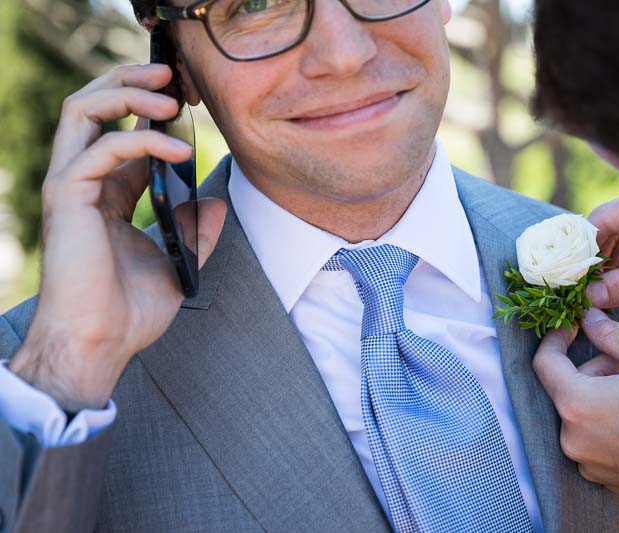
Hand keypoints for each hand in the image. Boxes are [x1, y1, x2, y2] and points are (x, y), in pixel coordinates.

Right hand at [9, 64, 226, 411]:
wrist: (100, 344)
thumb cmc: (130, 312)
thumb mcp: (175, 263)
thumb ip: (192, 230)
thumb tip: (214, 202)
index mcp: (107, 195)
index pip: (122, 133)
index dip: (153, 110)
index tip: (191, 100)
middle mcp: (84, 182)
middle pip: (93, 107)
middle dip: (131, 80)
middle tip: (173, 73)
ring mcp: (71, 185)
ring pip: (83, 110)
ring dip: (128, 92)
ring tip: (171, 96)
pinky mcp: (67, 196)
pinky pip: (102, 148)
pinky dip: (141, 139)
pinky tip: (178, 148)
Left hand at [532, 308, 618, 513]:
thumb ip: (610, 332)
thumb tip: (587, 316)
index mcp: (576, 405)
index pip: (544, 363)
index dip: (556, 337)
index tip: (572, 325)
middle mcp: (572, 439)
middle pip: (569, 388)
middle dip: (596, 369)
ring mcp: (586, 463)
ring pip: (582, 413)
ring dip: (603, 396)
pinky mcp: (604, 478)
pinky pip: (595, 439)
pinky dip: (610, 423)